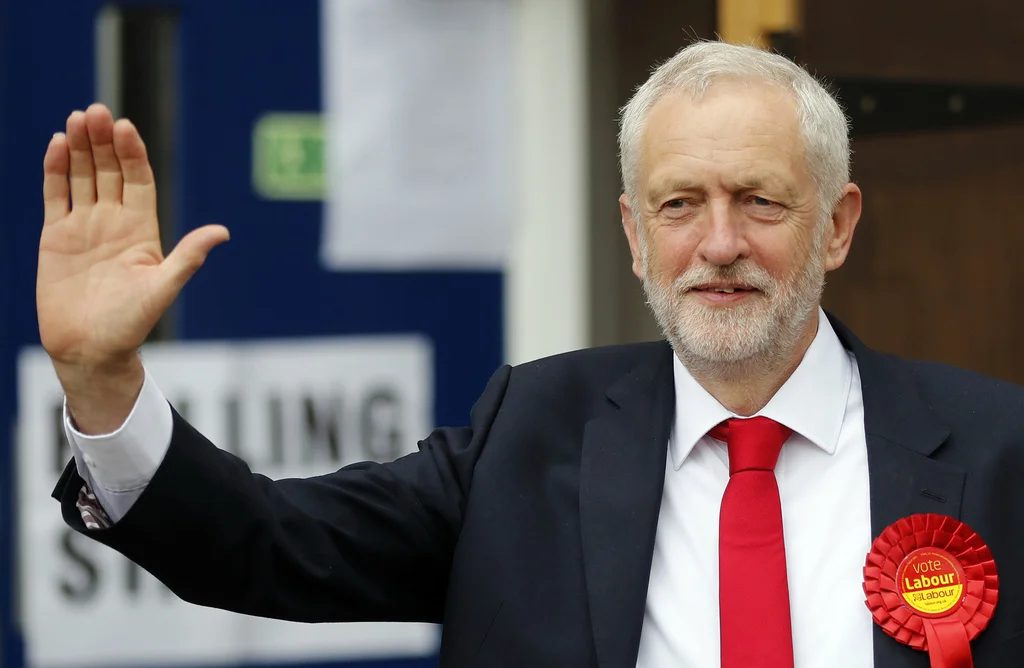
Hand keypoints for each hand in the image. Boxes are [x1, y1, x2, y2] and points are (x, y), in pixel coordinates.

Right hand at [37, 103, 228, 431]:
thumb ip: (187, 258)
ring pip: (82, 176)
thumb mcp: (162, 288)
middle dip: (103, 141)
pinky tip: (57, 144)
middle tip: (96, 112)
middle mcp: (114, 222)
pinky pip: (56, 195)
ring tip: (77, 119)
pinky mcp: (56, 236)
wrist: (91, 349)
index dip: (132, 154)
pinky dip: (55, 170)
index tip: (126, 127)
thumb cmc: (131, 324)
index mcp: (142, 230)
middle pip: (109, 171)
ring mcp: (84, 226)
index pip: (139, 180)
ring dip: (80, 147)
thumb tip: (222, 232)